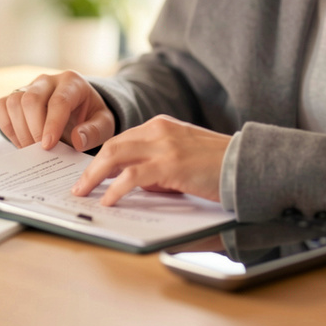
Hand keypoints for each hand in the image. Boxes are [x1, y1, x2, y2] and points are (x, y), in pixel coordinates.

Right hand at [0, 71, 115, 151]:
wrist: (79, 110)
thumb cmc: (91, 117)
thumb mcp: (104, 124)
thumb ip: (94, 132)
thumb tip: (76, 140)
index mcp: (72, 82)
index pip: (59, 101)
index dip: (52, 124)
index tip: (48, 146)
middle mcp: (48, 80)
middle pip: (31, 99)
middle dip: (34, 129)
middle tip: (40, 152)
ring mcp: (29, 86)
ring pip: (14, 102)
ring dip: (20, 130)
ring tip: (31, 150)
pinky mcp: (15, 95)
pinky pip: (2, 106)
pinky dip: (8, 127)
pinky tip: (21, 142)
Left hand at [70, 115, 230, 205]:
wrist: (247, 163)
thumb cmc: (218, 164)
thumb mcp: (182, 156)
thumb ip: (157, 163)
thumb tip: (132, 182)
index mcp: (160, 125)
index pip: (121, 140)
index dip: (101, 158)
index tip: (88, 174)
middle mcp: (158, 130)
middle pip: (112, 146)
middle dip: (91, 168)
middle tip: (79, 186)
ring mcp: (163, 145)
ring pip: (115, 156)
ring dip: (94, 177)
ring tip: (83, 193)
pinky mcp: (170, 164)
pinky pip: (132, 176)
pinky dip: (116, 189)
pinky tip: (108, 201)